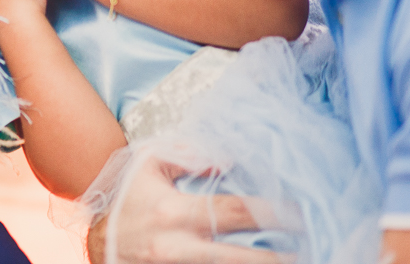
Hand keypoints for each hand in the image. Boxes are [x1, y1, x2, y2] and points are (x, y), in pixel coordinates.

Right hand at [102, 155, 291, 263]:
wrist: (99, 245)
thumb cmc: (127, 200)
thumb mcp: (147, 166)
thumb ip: (186, 157)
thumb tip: (227, 160)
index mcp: (176, 213)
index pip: (237, 213)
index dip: (274, 213)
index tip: (300, 214)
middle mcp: (180, 249)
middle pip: (245, 260)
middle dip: (281, 258)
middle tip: (310, 250)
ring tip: (296, 261)